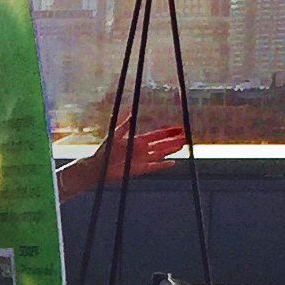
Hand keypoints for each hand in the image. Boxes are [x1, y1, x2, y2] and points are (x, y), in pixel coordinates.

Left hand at [57, 124, 186, 201]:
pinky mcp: (140, 170)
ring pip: (161, 154)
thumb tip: (130, 113)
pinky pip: (154, 167)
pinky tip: (173, 163)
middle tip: (186, 137)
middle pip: (162, 144)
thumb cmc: (104, 150)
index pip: (156, 135)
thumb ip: (124, 126)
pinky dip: (163, 165)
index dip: (167, 132)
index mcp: (137, 140)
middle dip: (174, 141)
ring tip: (183, 146)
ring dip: (171, 151)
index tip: (178, 128)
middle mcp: (142, 150)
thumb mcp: (114, 135)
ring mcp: (142, 160)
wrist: (98, 167)